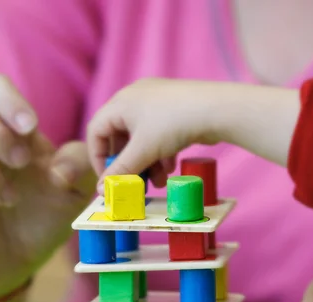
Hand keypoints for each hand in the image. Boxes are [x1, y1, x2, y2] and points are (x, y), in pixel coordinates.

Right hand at [87, 78, 298, 190]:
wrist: (217, 109)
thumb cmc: (172, 124)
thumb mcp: (142, 151)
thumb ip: (120, 171)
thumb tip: (101, 190)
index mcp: (120, 103)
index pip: (96, 131)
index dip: (98, 157)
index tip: (107, 179)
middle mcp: (135, 99)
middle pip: (120, 137)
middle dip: (129, 164)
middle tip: (134, 184)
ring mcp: (156, 104)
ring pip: (142, 140)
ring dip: (146, 164)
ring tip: (158, 182)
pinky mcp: (174, 111)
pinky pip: (158, 136)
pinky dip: (160, 154)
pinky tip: (170, 168)